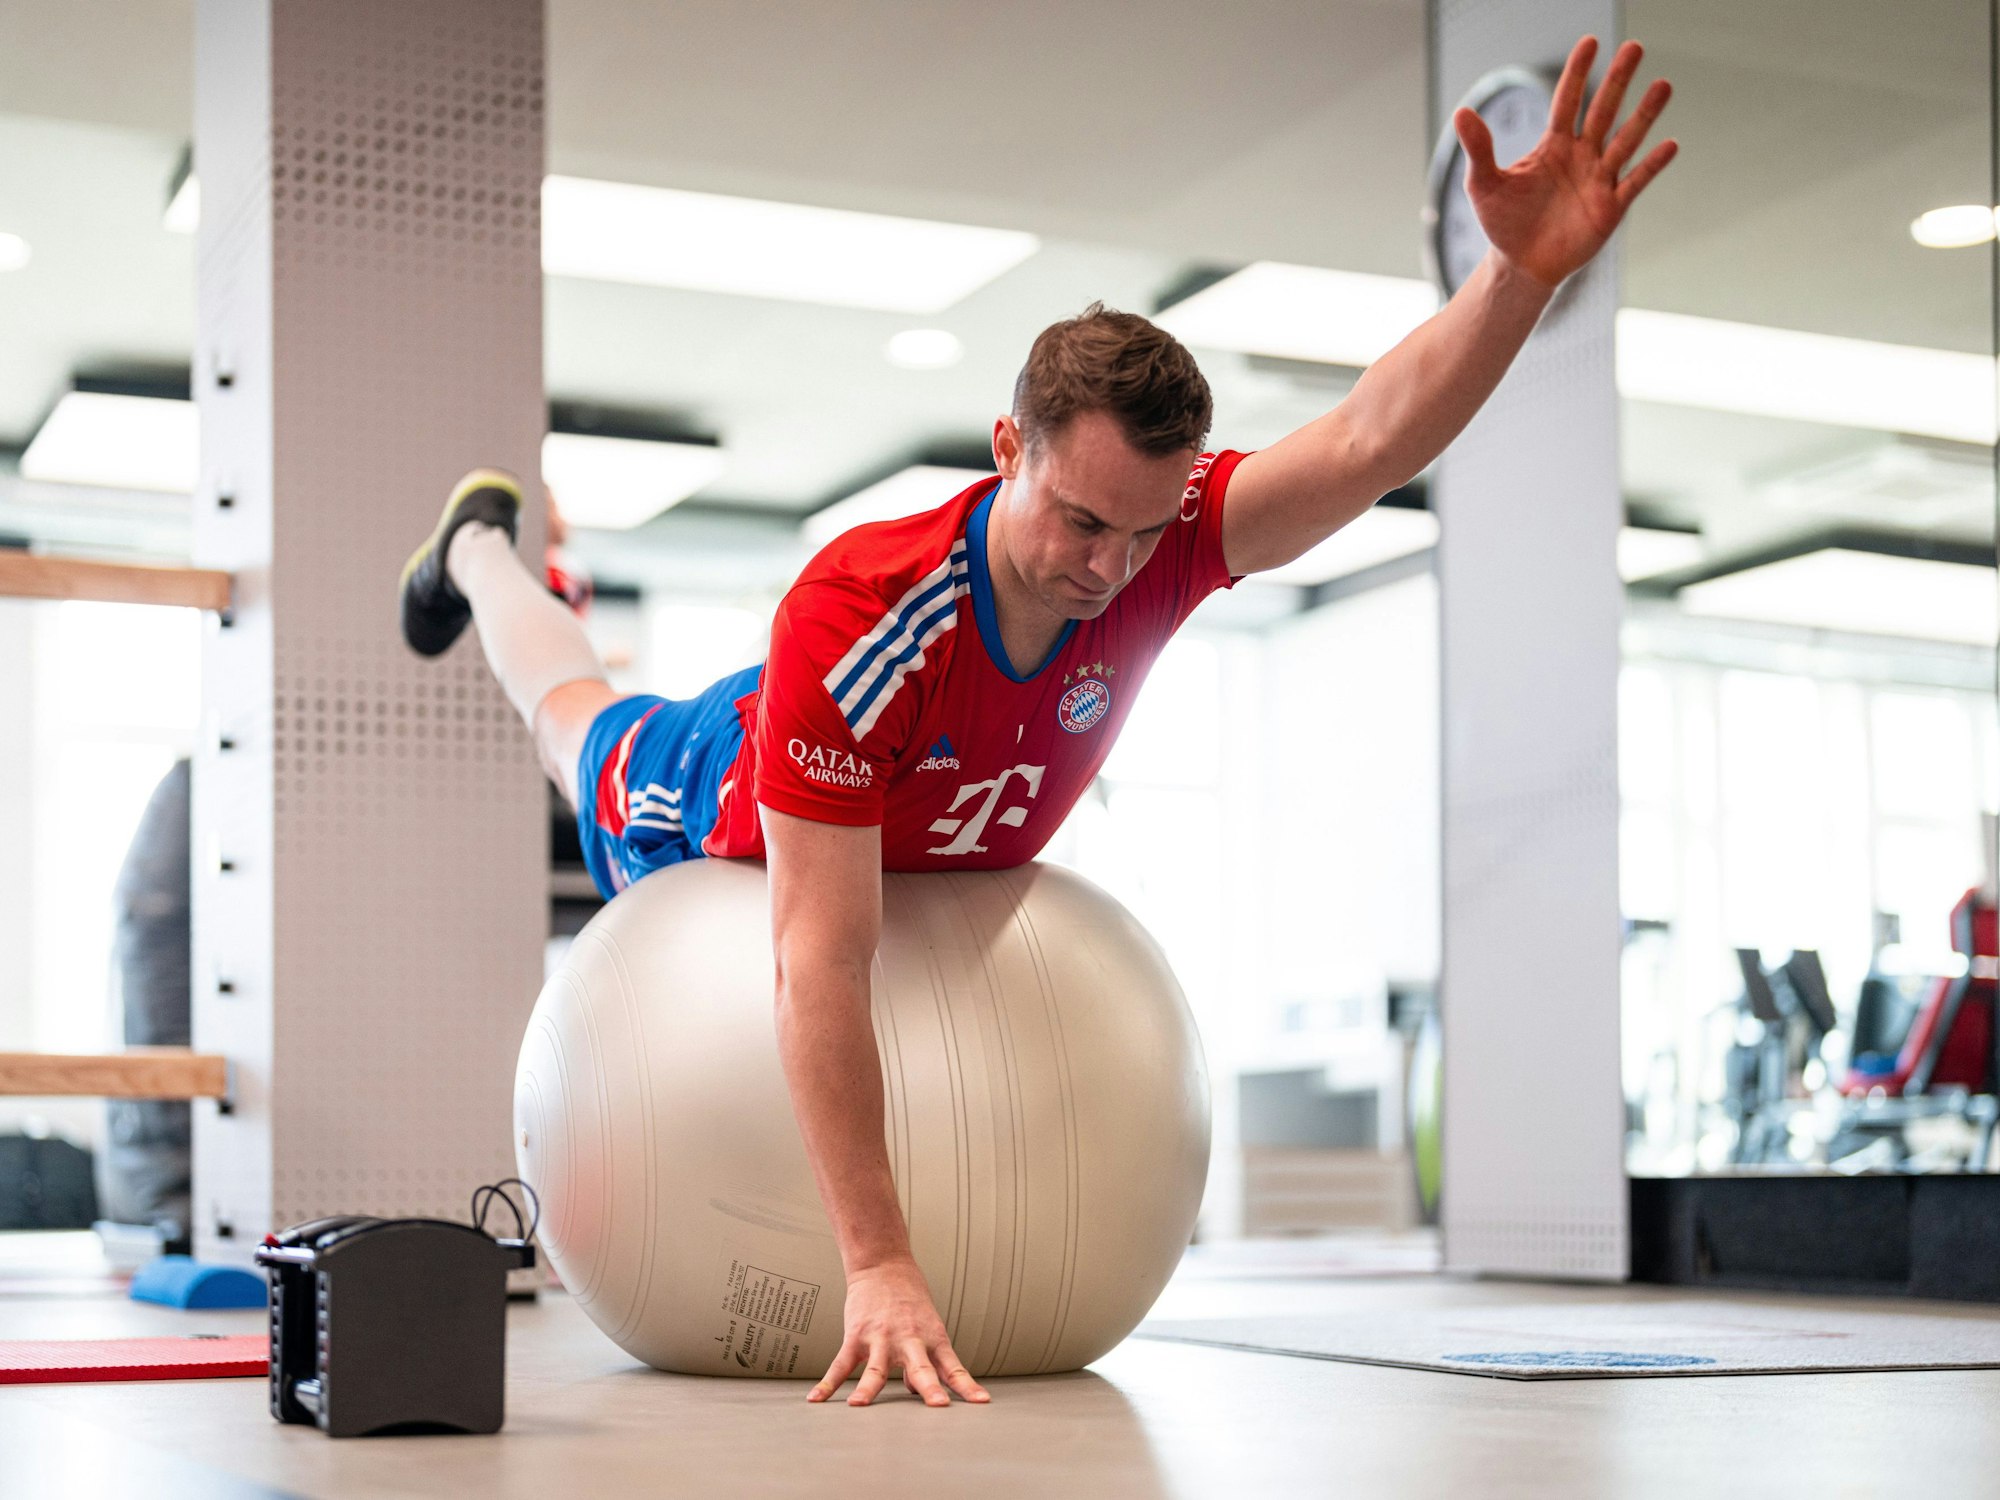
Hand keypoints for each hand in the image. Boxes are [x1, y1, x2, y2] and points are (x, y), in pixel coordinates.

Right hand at [807, 1259, 989, 1407]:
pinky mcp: (856, 1336)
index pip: (954, 1368)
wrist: (884, 1265)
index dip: (967, 1386)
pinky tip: (816, 1399)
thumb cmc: (909, 1300)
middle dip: (930, 1387)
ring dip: (868, 1389)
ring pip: (876, 1369)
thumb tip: (917, 1390)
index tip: (981, 1402)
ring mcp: (881, 1338)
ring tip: (858, 1406)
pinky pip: (841, 1365)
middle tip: (938, 1405)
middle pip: (922, 1368)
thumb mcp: (927, 1329)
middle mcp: (910, 1340)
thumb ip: (926, 1362)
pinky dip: (828, 1383)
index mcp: (932, 1339)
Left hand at [1455, 36, 1677, 289]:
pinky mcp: (1610, 207)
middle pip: (1602, 111)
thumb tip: (1461, 112)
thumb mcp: (1484, 184)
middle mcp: (1582, 155)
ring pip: (1625, 141)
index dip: (1577, 73)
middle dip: (1618, 80)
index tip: (1590, 42)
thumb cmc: (1502, 222)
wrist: (1520, 265)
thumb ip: (1479, 149)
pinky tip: (1670, 144)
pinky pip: (1634, 182)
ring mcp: (1599, 179)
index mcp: (1553, 145)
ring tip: (1663, 84)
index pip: (1567, 101)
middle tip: (1635, 47)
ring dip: (1644, 114)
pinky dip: (1651, 165)